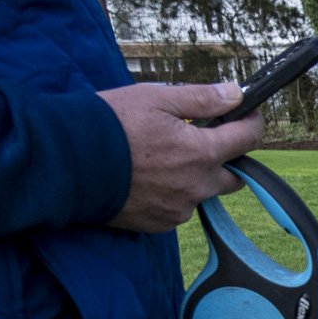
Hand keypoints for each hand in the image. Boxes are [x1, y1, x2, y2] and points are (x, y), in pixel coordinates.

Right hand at [99, 82, 263, 231]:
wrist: (66, 162)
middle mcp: (197, 186)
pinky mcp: (160, 223)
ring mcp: (179, 209)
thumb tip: (235, 94)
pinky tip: (147, 178)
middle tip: (201, 139)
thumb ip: (201, 98)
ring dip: (194, 176)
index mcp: (201, 153)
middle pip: (232, 176)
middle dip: (225, 157)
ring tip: (162, 157)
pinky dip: (172, 193)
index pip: (247, 140)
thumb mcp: (155, 98)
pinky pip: (178, 208)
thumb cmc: (108, 124)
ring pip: (202, 193)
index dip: (251, 123)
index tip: (247, 113)